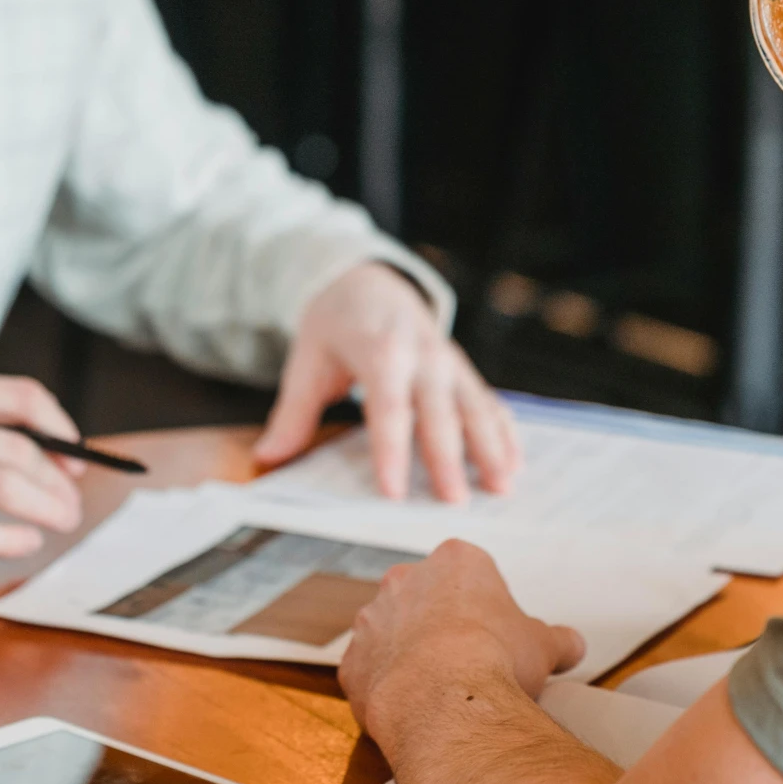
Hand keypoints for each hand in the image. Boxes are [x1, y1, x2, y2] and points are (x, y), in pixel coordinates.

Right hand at [0, 374, 87, 556]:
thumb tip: (62, 466)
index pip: (20, 398)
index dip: (56, 425)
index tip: (77, 455)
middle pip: (18, 447)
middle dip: (54, 480)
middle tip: (72, 506)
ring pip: (1, 484)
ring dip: (43, 506)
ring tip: (64, 520)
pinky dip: (8, 538)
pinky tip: (28, 542)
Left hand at [254, 262, 520, 501]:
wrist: (370, 280)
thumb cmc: (336, 324)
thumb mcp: (307, 360)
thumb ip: (293, 412)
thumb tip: (267, 457)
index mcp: (380, 350)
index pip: (388, 407)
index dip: (392, 450)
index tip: (394, 491)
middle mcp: (422, 355)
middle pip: (438, 411)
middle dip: (449, 457)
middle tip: (455, 502)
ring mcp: (449, 361)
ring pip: (474, 406)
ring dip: (491, 446)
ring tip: (502, 486)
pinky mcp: (463, 369)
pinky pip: (489, 400)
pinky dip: (504, 430)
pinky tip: (515, 462)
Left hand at [339, 540, 584, 739]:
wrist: (444, 700)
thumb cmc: (495, 660)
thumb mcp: (544, 646)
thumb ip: (559, 640)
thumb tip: (572, 645)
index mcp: (456, 561)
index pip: (472, 575)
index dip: (487, 608)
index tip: (497, 637)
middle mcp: (406, 579)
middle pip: (427, 599)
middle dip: (444, 626)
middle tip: (468, 662)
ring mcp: (372, 619)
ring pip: (393, 634)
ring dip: (411, 654)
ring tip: (438, 690)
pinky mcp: (352, 661)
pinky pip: (370, 671)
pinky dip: (387, 687)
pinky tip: (412, 708)